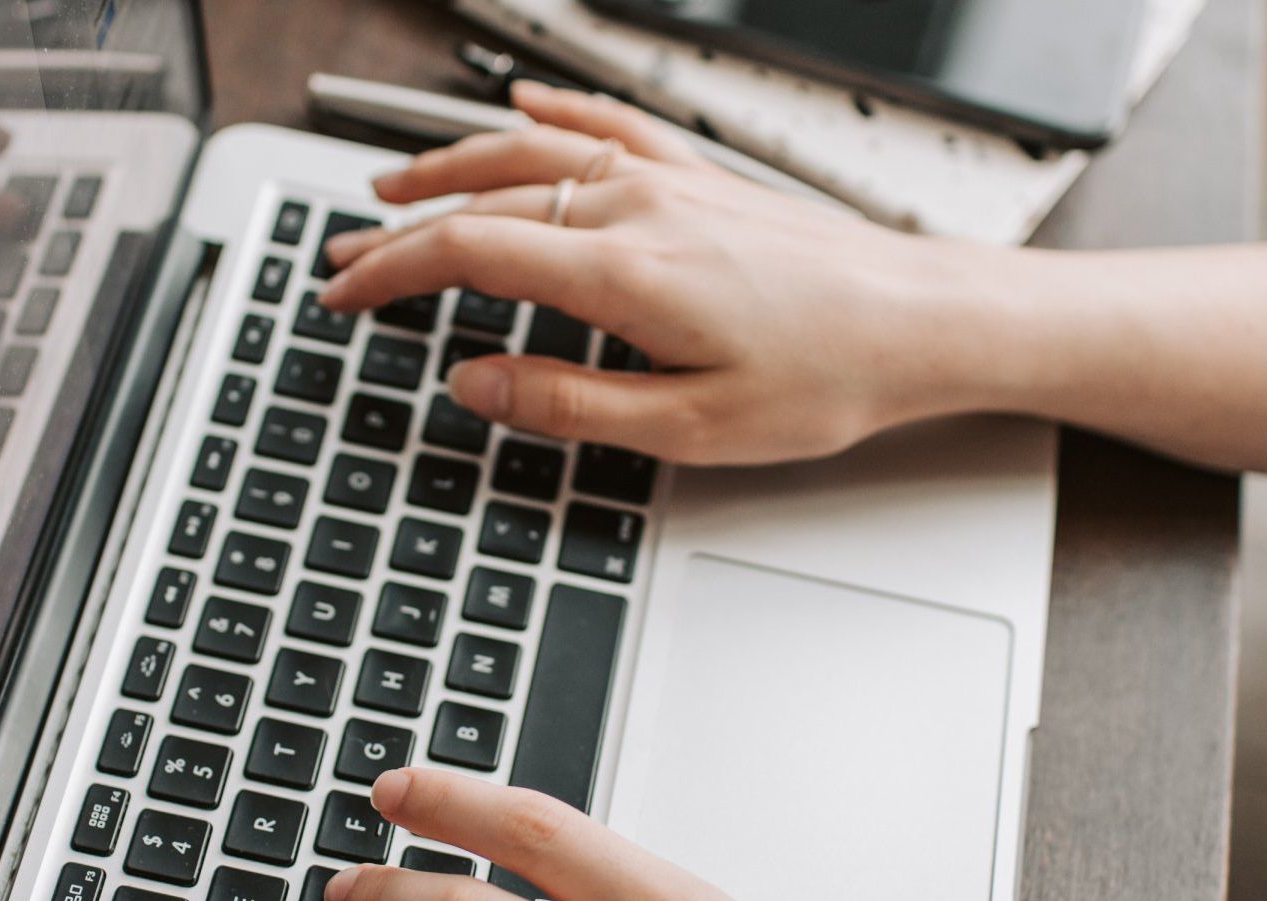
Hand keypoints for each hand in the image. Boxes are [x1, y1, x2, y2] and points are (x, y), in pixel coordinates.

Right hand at [319, 82, 1023, 465]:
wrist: (926, 322)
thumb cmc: (827, 377)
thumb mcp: (689, 427)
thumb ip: (568, 403)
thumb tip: (475, 384)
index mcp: (622, 271)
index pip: (467, 253)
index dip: (389, 273)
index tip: (341, 296)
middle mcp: (638, 208)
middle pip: (485, 197)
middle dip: (401, 227)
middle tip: (346, 257)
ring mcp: (671, 182)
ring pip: (533, 153)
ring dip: (452, 166)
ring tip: (393, 184)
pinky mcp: (703, 178)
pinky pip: (609, 127)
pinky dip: (552, 116)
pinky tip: (523, 108)